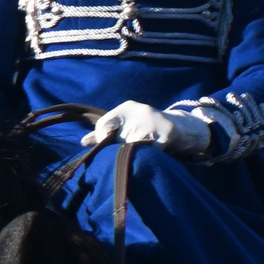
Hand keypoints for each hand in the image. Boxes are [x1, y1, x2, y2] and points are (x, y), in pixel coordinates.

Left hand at [83, 100, 208, 159]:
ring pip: (132, 146)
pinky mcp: (166, 135)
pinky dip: (147, 157)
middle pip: (119, 138)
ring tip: (139, 154)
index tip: (106, 147)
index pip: (104, 123)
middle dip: (120, 148)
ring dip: (133, 154)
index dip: (101, 138)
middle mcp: (140, 111)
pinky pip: (149, 152)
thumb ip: (104, 132)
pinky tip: (150, 156)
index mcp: (127, 107)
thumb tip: (83, 142)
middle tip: (125, 152)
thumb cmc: (145, 127)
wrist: (180, 128)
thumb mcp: (126, 124)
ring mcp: (154, 123)